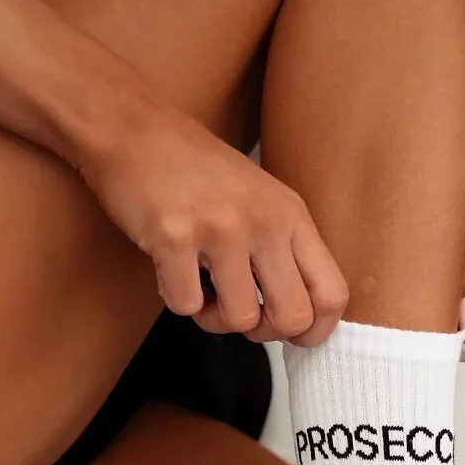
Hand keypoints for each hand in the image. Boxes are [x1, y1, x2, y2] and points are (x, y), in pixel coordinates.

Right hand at [80, 88, 347, 346]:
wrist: (132, 128)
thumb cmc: (194, 172)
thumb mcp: (260, 199)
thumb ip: (283, 249)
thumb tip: (299, 318)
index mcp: (292, 215)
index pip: (333, 295)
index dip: (314, 331)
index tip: (290, 337)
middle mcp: (265, 220)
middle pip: (293, 318)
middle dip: (263, 333)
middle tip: (238, 313)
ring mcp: (222, 228)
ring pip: (240, 319)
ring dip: (213, 319)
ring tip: (199, 287)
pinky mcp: (176, 237)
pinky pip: (186, 306)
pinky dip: (175, 298)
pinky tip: (169, 268)